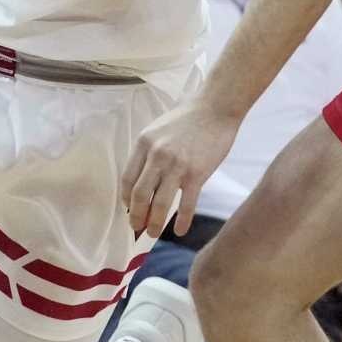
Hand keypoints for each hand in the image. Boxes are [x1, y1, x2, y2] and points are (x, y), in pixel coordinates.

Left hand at [121, 99, 241, 237]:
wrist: (216, 108)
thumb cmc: (187, 118)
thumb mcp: (158, 129)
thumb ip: (148, 152)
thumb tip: (143, 180)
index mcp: (144, 143)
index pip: (128, 179)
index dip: (126, 198)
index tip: (129, 209)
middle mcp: (157, 155)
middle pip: (140, 195)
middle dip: (136, 216)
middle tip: (136, 228)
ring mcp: (177, 165)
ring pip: (160, 203)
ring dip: (154, 223)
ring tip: (152, 234)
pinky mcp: (197, 174)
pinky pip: (187, 204)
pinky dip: (182, 221)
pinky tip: (179, 231)